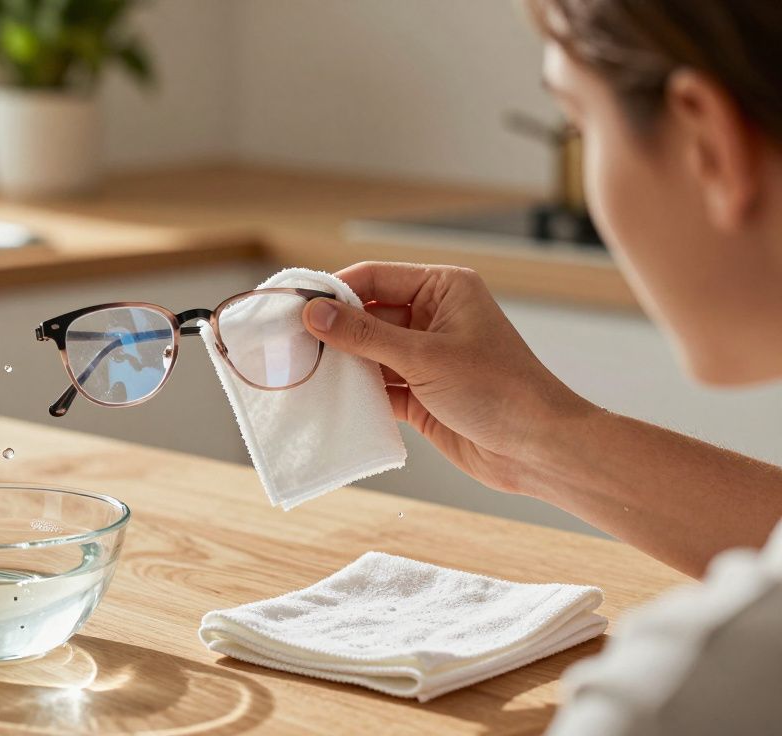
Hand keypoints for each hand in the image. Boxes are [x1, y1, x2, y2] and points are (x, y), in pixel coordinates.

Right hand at [301, 262, 593, 492]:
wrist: (538, 449)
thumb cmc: (498, 390)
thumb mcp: (424, 357)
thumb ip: (364, 335)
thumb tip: (314, 313)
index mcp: (443, 288)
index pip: (374, 277)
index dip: (333, 290)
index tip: (294, 307)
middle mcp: (432, 317)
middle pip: (366, 314)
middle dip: (331, 330)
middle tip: (288, 343)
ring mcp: (424, 357)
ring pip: (367, 352)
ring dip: (339, 364)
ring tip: (299, 372)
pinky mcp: (419, 394)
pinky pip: (376, 386)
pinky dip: (353, 394)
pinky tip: (325, 400)